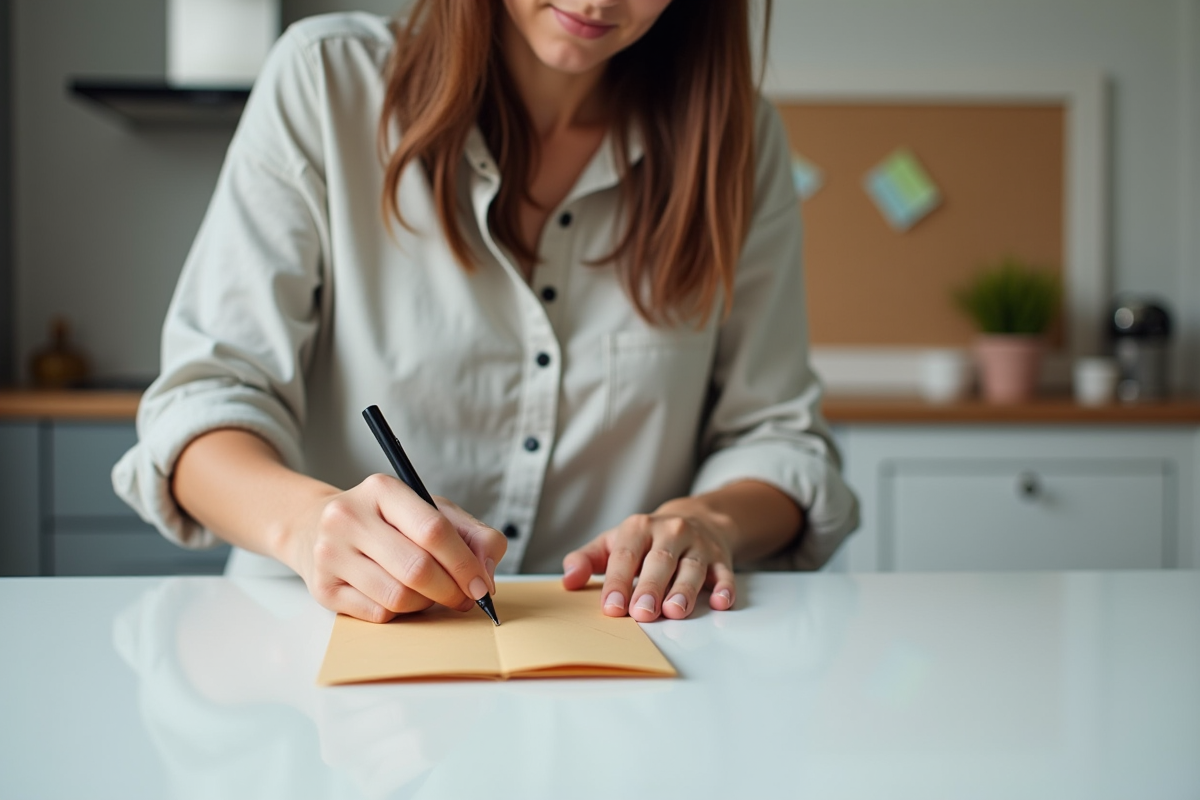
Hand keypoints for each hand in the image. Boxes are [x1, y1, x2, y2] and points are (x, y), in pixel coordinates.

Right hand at [284, 474, 506, 622]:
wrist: (315, 526)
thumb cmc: (385, 521)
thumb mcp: (430, 511)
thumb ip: (471, 534)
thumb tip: (486, 572)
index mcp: (382, 489)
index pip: (433, 530)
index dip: (465, 563)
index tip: (481, 585)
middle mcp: (349, 517)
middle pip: (417, 569)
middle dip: (451, 591)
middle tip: (464, 598)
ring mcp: (330, 554)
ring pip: (398, 597)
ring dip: (426, 604)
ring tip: (431, 594)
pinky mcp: (323, 588)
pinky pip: (378, 614)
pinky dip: (400, 613)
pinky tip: (401, 597)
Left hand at [560, 498, 737, 621]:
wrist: (696, 519)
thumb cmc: (647, 540)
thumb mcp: (614, 542)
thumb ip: (587, 560)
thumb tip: (568, 580)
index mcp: (639, 528)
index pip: (626, 555)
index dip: (617, 581)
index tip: (611, 606)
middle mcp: (670, 532)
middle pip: (660, 561)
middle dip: (650, 588)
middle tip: (642, 613)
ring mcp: (698, 545)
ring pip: (692, 567)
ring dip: (684, 590)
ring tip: (674, 611)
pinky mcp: (721, 559)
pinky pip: (725, 573)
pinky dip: (725, 588)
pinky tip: (721, 602)